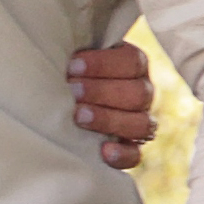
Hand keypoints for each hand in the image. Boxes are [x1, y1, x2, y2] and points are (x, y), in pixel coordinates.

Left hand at [67, 40, 159, 169]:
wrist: (65, 101)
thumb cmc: (70, 74)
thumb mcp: (77, 58)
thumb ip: (78, 55)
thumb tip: (60, 48)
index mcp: (134, 64)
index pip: (132, 61)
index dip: (104, 64)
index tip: (73, 66)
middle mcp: (143, 92)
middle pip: (138, 93)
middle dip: (102, 92)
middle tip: (72, 91)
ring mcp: (140, 121)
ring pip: (142, 124)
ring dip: (109, 119)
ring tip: (79, 116)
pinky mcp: (131, 149)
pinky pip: (136, 155)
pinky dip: (122, 154)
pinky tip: (104, 151)